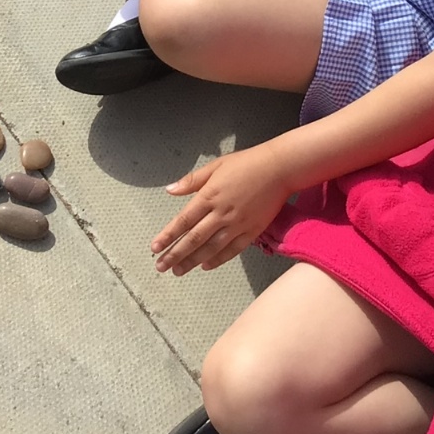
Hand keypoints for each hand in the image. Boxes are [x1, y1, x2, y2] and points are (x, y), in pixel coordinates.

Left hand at [151, 144, 293, 275]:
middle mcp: (221, 213)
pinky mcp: (252, 231)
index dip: (168, 236)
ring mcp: (237, 224)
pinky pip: (233, 250)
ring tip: (179, 270)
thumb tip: (170, 190)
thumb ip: (191, 181)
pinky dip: (218, 259)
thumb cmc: (246, 163)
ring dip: (193, 261)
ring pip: (211, 248)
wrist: (279, 169)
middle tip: (161, 266)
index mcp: (209, 196)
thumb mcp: (215, 166)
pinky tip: (206, 266)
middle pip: (194, 238)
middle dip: (176, 254)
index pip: (183, 221)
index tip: (155, 248)